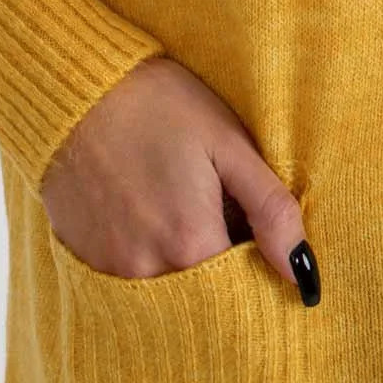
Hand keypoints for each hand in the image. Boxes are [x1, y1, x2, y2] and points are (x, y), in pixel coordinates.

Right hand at [37, 55, 318, 302]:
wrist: (76, 86)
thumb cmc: (159, 104)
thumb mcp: (228, 142)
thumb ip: (271, 210)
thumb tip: (306, 274)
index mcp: (193, 243)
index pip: (246, 288)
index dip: (255, 260)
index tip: (246, 224)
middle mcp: (150, 271)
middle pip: (206, 295)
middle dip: (219, 263)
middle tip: (212, 207)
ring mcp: (113, 270)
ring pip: (169, 288)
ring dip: (183, 260)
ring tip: (176, 201)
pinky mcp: (86, 260)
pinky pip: (132, 278)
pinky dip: (148, 254)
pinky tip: (145, 209)